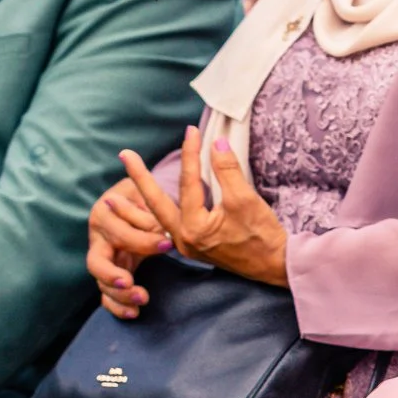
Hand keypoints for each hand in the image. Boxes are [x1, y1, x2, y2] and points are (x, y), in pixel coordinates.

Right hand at [85, 176, 170, 318]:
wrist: (140, 201)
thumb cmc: (146, 195)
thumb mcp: (148, 195)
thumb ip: (151, 213)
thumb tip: (159, 233)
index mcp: (104, 215)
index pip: (121, 233)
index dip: (144, 241)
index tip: (168, 245)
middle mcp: (98, 239)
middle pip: (96, 263)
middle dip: (111, 275)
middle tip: (129, 283)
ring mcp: (102, 258)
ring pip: (101, 283)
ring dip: (119, 295)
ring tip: (142, 298)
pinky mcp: (109, 274)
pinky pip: (106, 295)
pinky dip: (117, 306)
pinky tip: (134, 313)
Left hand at [119, 126, 289, 285]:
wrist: (276, 265)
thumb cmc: (263, 235)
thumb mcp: (246, 199)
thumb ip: (227, 170)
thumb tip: (216, 143)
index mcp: (195, 228)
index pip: (189, 183)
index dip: (191, 154)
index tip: (191, 131)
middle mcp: (184, 239)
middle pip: (156, 203)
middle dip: (139, 178)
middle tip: (124, 154)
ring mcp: (188, 246)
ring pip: (160, 215)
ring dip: (141, 199)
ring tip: (121, 187)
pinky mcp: (196, 247)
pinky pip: (172, 224)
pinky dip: (161, 210)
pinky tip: (154, 202)